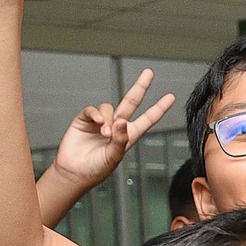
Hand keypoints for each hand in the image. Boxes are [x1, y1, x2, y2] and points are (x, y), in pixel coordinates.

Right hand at [49, 69, 175, 192]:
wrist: (74, 172)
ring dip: (109, 119)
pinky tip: (98, 123)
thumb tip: (123, 121)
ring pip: (109, 108)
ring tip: (106, 133)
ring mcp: (101, 121)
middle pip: (130, 102)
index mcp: (129, 135)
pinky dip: (96, 113)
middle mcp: (116, 125)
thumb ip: (120, 140)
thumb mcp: (114, 157)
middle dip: (140, 87)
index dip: (158, 108)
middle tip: (149, 73)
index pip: (147, 119)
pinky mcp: (85, 120)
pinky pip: (93, 109)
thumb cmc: (96, 169)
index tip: (170, 97)